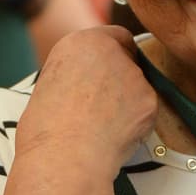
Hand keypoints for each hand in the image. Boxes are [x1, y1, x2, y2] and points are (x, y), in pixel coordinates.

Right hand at [14, 26, 157, 186]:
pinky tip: (116, 136)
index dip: (114, 58)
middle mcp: (108, 50)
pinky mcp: (148, 98)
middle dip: (124, 81)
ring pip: (140, 86)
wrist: (63, 157)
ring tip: (105, 127)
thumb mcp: (50, 84)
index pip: (113, 37)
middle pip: (130, 59)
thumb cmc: (46, 132)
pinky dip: (138, 123)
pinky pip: (147, 110)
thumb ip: (76, 73)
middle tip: (108, 107)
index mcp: (78, 42)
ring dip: (130, 103)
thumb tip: (85, 82)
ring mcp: (131, 73)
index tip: (108, 76)